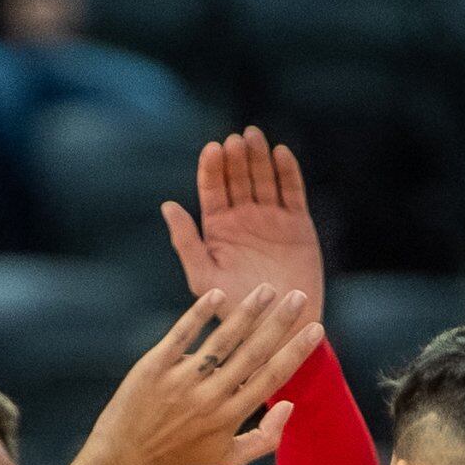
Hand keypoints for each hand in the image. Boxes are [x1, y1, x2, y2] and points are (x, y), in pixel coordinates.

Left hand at [81, 285, 325, 464]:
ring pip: (222, 340)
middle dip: (280, 323)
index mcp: (230, 417)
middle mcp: (210, 397)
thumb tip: (289, 405)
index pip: (272, 378)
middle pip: (253, 353)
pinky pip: (181, 335)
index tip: (316, 328)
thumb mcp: (228, 461)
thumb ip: (265, 439)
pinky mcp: (155, 367)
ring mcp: (182, 380)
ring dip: (248, 312)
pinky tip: (218, 294)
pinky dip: (199, 314)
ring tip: (267, 289)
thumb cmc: (180, 458)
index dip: (296, 352)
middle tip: (300, 296)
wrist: (125, 456)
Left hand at [162, 127, 323, 324]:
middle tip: (235, 141)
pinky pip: (292, 191)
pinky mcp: (297, 223)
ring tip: (254, 137)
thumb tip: (167, 205)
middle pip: (237, 178)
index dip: (212, 168)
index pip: (212, 189)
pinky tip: (280, 153)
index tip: (212, 150)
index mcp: (218, 227)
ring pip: (263, 178)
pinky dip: (287, 172)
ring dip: (258, 157)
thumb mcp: (205, 278)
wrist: (280, 327)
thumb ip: (186, 243)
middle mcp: (243, 217)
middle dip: (236, 158)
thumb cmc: (237, 309)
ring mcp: (271, 218)